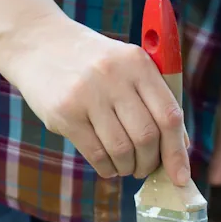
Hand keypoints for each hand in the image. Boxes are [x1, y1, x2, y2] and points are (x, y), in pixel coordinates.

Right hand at [0, 13, 189, 183]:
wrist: (39, 43)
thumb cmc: (94, 64)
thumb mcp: (127, 67)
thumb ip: (154, 99)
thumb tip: (180, 147)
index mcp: (138, 63)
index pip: (169, 115)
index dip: (177, 152)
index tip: (181, 177)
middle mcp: (114, 76)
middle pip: (146, 137)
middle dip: (150, 163)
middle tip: (145, 168)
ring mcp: (87, 94)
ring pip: (121, 150)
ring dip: (128, 167)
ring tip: (126, 166)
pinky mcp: (64, 113)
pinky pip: (96, 154)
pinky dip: (107, 168)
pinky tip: (108, 165)